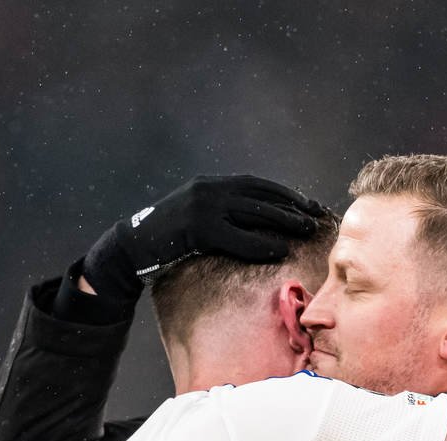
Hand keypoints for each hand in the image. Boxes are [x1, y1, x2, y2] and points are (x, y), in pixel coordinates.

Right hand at [82, 175, 325, 303]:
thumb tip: (255, 225)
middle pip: (259, 196)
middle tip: (314, 217)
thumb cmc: (167, 239)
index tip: (306, 203)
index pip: (256, 185)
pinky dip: (260, 245)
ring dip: (283, 221)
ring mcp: (203, 207)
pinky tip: (278, 251)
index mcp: (211, 184)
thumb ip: (223, 215)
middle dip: (290, 205)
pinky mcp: (197, 229)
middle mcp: (209, 189)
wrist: (132, 246)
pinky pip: (237, 238)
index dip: (284, 194)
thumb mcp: (197, 218)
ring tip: (304, 230)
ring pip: (253, 212)